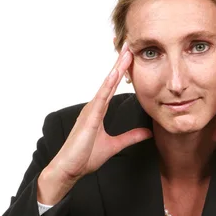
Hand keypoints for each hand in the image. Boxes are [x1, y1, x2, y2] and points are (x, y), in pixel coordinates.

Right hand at [49, 42, 152, 181]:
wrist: (68, 170)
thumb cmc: (84, 157)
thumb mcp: (114, 146)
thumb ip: (130, 137)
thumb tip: (147, 133)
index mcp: (98, 111)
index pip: (112, 87)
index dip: (121, 72)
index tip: (130, 57)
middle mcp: (93, 107)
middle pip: (109, 81)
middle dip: (119, 64)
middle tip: (129, 46)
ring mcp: (90, 111)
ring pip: (105, 85)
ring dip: (115, 69)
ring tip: (126, 53)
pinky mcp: (89, 119)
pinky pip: (100, 99)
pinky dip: (107, 86)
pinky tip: (114, 75)